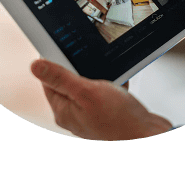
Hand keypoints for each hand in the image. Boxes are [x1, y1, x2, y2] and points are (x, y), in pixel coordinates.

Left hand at [31, 59, 171, 139]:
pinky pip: (106, 92)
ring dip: (101, 76)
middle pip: (69, 81)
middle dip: (82, 69)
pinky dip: (113, 85)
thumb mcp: (86, 92)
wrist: (150, 136)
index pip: (48, 81)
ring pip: (89, 86)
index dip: (54, 63)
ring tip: (110, 77)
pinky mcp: (107, 114)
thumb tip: (35, 66)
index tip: (63, 48)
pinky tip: (120, 84)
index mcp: (63, 111)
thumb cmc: (120, 119)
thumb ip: (60, 78)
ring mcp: (91, 115)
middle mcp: (74, 115)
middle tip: (92, 63)